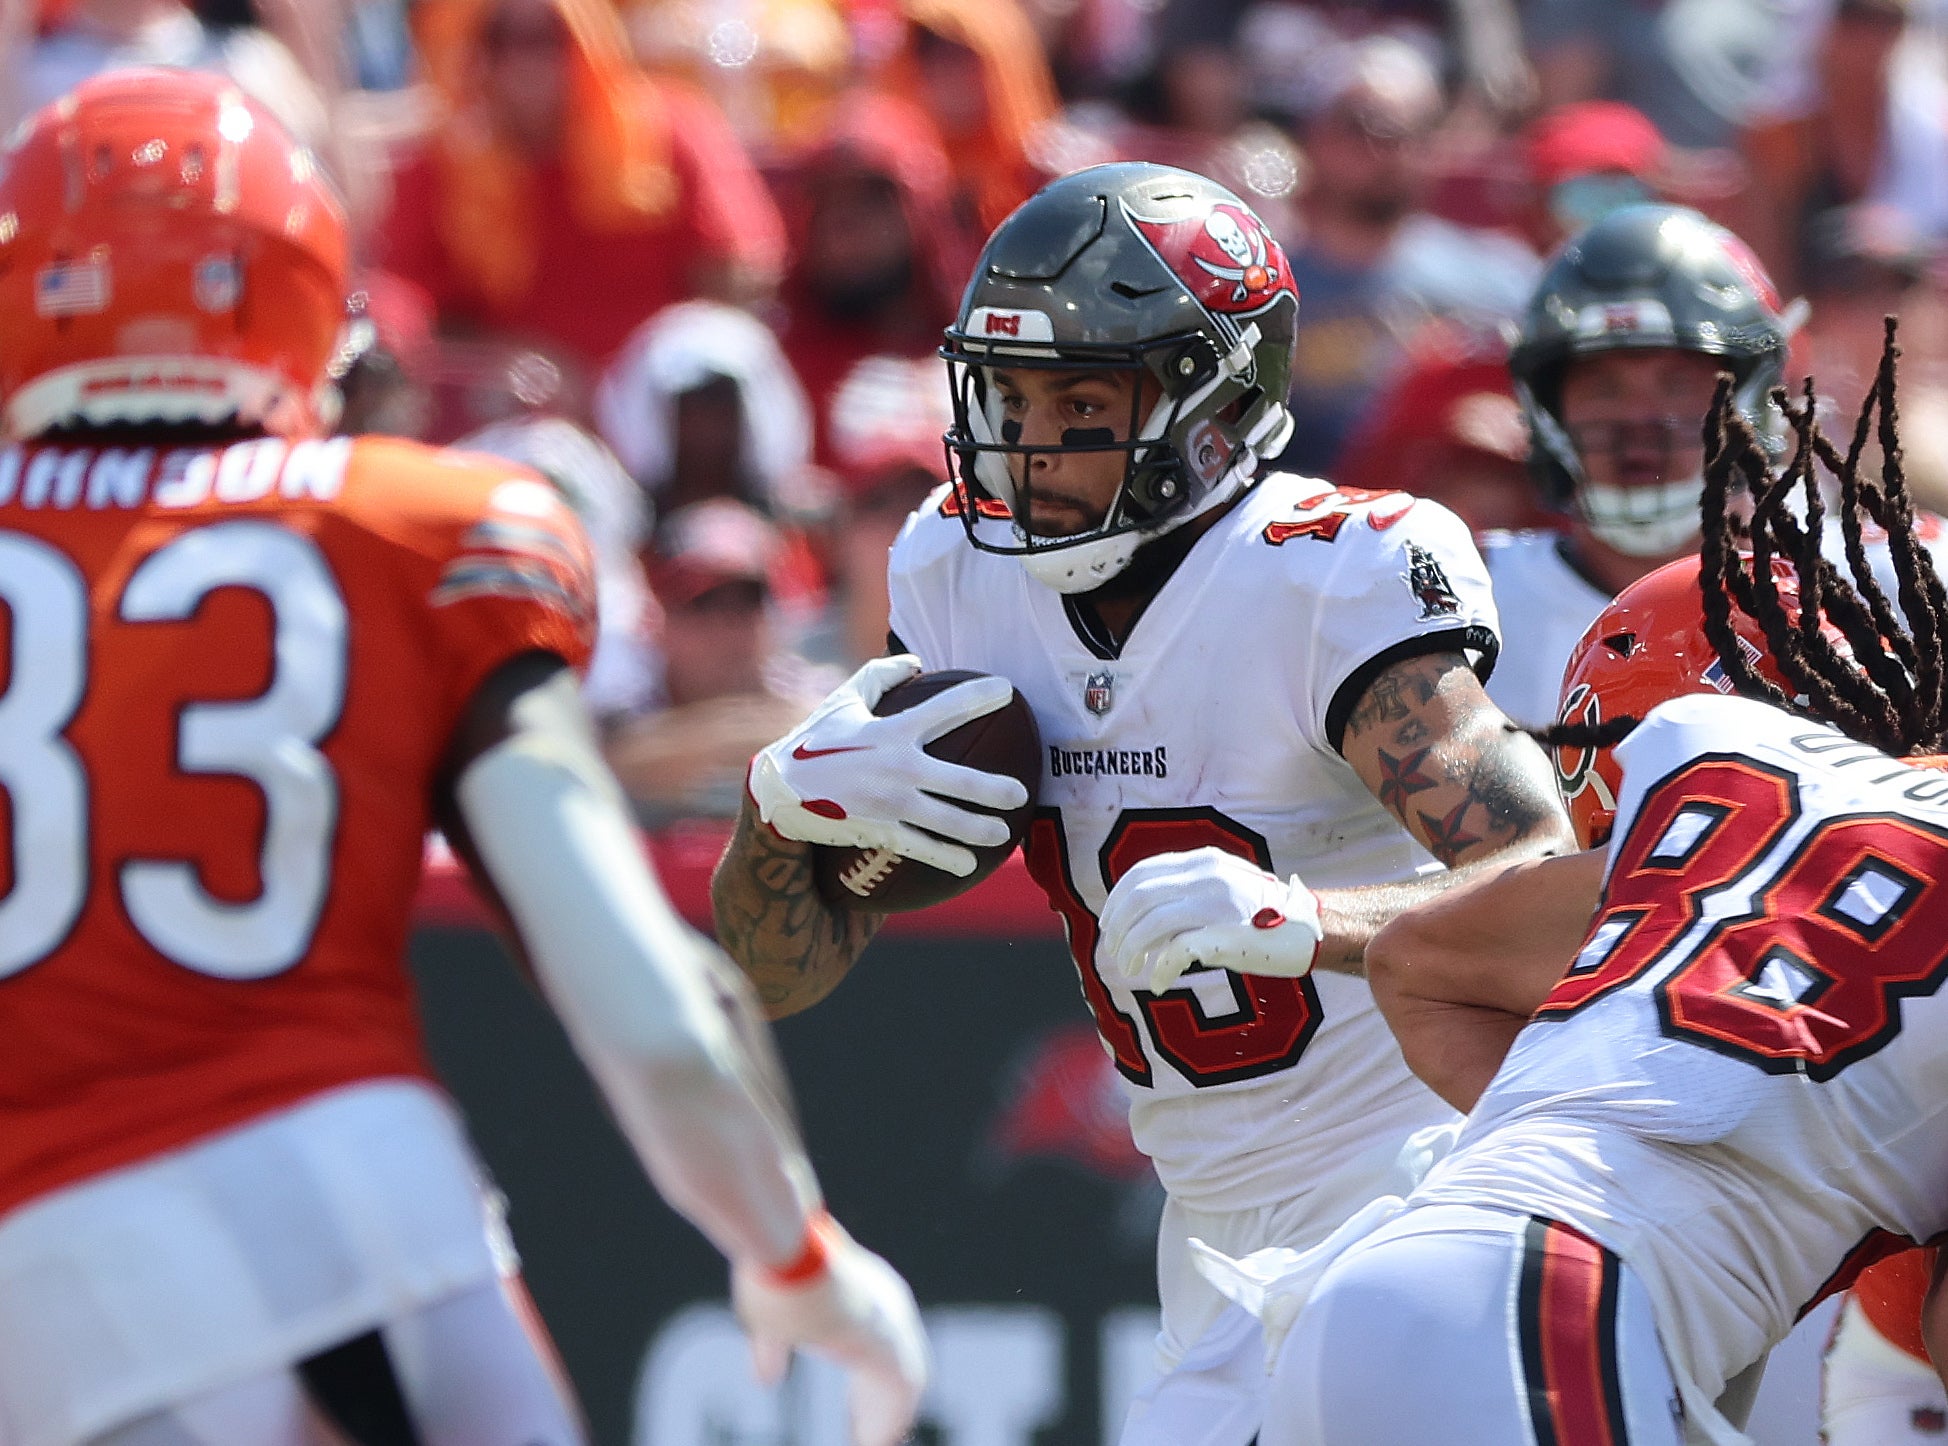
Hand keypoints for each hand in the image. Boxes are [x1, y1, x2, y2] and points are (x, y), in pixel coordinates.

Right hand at [733, 1212, 929, 1445]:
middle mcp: (887, 1304)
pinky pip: (901, 1397)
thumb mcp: (769, 1316)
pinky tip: (872, 1444)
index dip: (866, 1376)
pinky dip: (888, 1423)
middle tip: (868, 1432)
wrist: (792, 1263)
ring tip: (873, 1443)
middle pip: (891, 1363)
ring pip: (901, 1384)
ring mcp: (895, 1326)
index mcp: (863, 1287)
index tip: (856, 1404)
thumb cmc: (775, 1277)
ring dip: (888, 1417)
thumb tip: (767, 1380)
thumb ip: (772, 1348)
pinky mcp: (895, 1349)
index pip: (873, 1336)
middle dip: (879, 1399)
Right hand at [748, 655, 1028, 875]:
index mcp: (893, 731)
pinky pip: (921, 847)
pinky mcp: (880, 831)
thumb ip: (881, 675)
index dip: (980, 696)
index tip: (1009, 691)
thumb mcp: (843, 700)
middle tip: (1021, 793)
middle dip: (995, 789)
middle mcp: (898, 768)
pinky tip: (968, 866)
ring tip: (1003, 834)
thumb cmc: (814, 740)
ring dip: (980, 830)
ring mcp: (891, 803)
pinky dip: (947, 857)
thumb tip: (916, 661)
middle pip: (960, 780)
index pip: (946, 708)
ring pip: (948, 821)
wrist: (778, 789)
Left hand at [1096, 849, 1322, 993]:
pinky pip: (1175, 950)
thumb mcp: (1225, 886)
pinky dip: (1159, 968)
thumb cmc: (1265, 915)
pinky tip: (1156, 981)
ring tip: (1128, 968)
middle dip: (1118, 928)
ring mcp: (1216, 904)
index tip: (1109, 922)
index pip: (1142, 872)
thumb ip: (1190, 888)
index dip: (1117, 899)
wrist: (1311, 928)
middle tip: (1112, 951)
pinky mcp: (1225, 934)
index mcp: (1203, 861)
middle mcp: (1206, 876)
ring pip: (1150, 924)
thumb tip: (1145, 910)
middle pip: (1139, 898)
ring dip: (1131, 949)